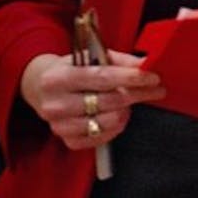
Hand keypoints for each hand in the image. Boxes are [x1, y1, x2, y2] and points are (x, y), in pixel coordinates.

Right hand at [19, 50, 164, 150]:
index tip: (153, 77)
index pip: (103, 78)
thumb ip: (120, 60)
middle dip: (138, 94)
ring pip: (109, 121)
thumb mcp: (91, 57)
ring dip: (126, 110)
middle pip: (110, 101)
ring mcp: (59, 125)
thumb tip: (146, 64)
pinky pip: (102, 138)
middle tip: (156, 89)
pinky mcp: (67, 140)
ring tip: (128, 101)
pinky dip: (116, 127)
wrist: (41, 87)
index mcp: (58, 77)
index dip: (132, 78)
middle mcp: (55, 104)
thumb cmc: (72, 69)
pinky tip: (117, 115)